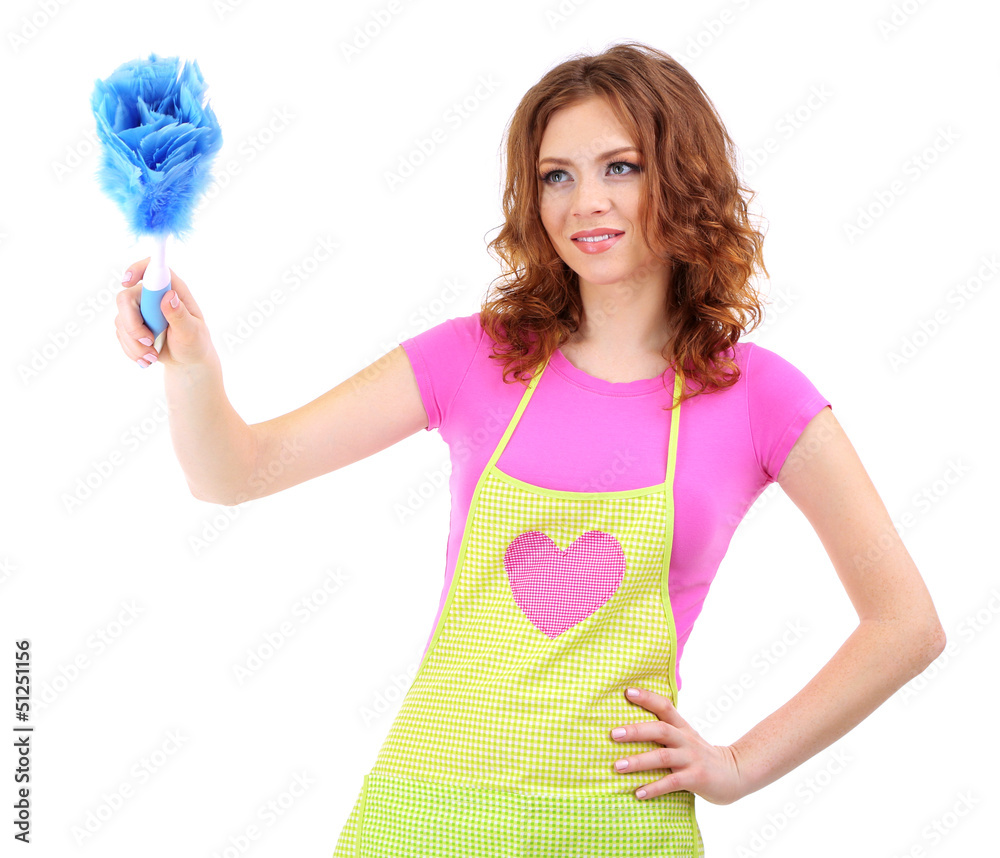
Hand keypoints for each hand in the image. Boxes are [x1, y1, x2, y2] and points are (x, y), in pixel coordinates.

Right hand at [114, 258, 216, 368]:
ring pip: (121, 321)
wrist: (187, 362)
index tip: (127, 282)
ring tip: (153, 355)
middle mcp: (152, 297)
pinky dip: (133, 350)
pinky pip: (120, 335)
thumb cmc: (195, 342)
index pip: (151, 269)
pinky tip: (148, 357)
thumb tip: (168, 296)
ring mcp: (139, 311)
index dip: (136, 269)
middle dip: (133, 325)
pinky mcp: (131, 325)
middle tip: (148, 340)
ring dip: (135, 344)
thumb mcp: (192, 331)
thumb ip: (179, 315)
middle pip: (125, 298)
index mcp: (172, 290)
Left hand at [611, 685, 745, 804]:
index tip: (627, 691)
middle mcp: (686, 740)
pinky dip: (654, 787)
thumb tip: (628, 727)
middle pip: (661, 730)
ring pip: (663, 757)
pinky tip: (638, 792)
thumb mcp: (685, 737)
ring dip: (639, 761)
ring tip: (618, 766)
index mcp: (682, 727)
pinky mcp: (697, 778)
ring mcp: (692, 759)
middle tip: (614, 734)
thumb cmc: (699, 755)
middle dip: (636, 731)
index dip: (647, 697)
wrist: (734, 774)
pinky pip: (673, 783)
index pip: (665, 706)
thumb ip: (664, 731)